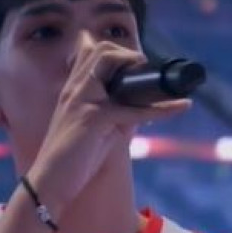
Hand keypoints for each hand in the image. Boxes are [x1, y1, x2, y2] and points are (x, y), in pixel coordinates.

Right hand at [27, 39, 190, 216]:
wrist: (50, 182)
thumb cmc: (72, 159)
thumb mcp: (98, 130)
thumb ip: (117, 114)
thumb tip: (144, 109)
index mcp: (74, 90)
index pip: (90, 53)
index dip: (115, 52)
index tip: (136, 64)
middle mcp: (76, 88)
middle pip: (102, 50)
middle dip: (129, 54)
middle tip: (147, 69)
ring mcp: (84, 100)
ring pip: (111, 62)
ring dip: (139, 66)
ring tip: (164, 80)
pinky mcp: (95, 118)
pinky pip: (134, 108)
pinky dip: (162, 108)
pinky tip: (181, 107)